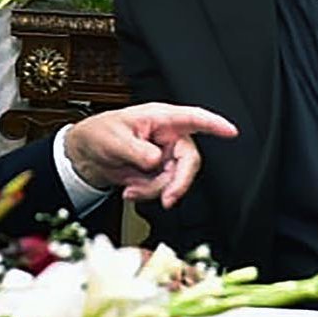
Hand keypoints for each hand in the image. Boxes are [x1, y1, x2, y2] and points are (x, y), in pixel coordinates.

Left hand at [62, 102, 237, 208]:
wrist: (86, 156)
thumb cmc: (99, 134)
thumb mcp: (114, 139)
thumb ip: (137, 150)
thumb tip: (156, 161)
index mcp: (159, 118)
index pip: (191, 118)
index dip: (213, 124)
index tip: (231, 131)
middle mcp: (167, 136)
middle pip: (189, 160)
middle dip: (178, 182)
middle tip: (167, 198)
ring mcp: (164, 156)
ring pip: (176, 180)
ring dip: (155, 190)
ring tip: (131, 189)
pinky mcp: (159, 173)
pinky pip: (164, 189)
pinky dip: (148, 194)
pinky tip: (131, 190)